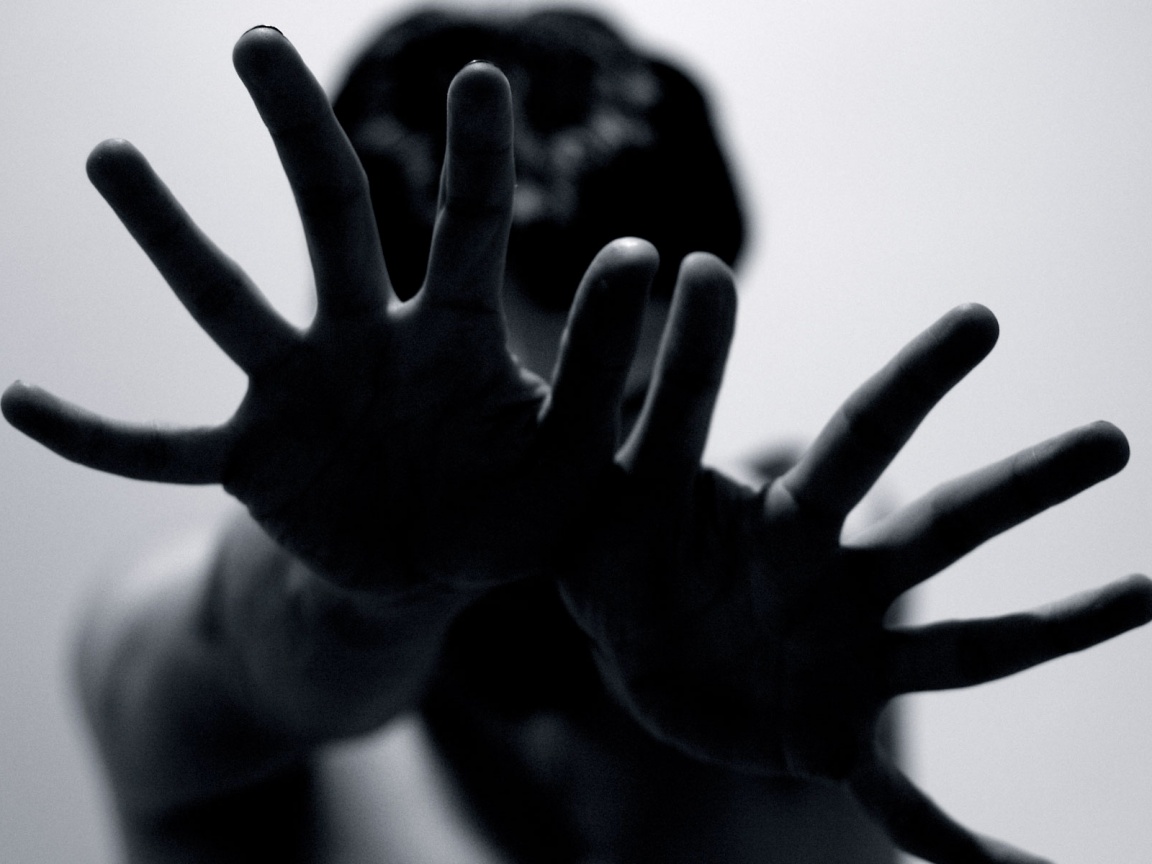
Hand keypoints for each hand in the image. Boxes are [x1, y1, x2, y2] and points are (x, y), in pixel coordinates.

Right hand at [2, 28, 659, 593]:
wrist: (442, 566)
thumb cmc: (516, 509)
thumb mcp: (571, 461)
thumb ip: (603, 376)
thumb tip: (645, 252)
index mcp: (457, 334)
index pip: (470, 226)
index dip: (475, 154)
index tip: (479, 74)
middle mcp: (368, 338)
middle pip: (330, 217)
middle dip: (297, 130)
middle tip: (256, 42)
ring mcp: (300, 394)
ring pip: (224, 303)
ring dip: (169, 234)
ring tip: (110, 157)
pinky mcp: (253, 461)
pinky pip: (157, 446)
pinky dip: (93, 432)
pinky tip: (14, 400)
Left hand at [559, 297, 1151, 863]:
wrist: (617, 635)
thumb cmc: (615, 549)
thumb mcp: (614, 491)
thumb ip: (656, 411)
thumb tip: (700, 266)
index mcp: (781, 520)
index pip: (856, 442)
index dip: (915, 383)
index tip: (984, 319)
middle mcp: (836, 582)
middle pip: (943, 531)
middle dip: (1023, 489)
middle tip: (1116, 440)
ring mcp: (847, 662)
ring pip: (965, 650)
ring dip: (1054, 628)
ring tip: (1150, 592)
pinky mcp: (831, 737)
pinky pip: (904, 804)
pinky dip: (958, 846)